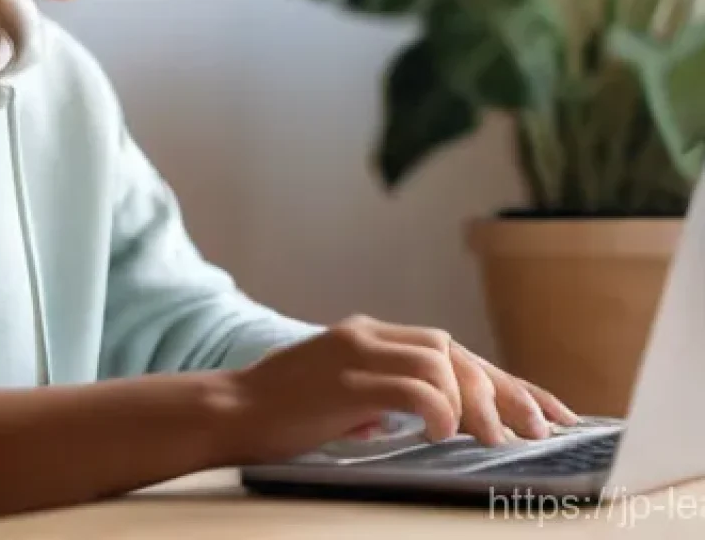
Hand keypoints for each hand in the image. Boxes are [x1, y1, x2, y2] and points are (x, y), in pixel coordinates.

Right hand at [226, 314, 579, 464]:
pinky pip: (413, 387)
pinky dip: (439, 410)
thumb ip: (383, 397)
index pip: (449, 350)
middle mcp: (367, 333)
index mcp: (368, 335)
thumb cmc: (282, 416)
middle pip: (453, 350)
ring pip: (441, 359)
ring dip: (474, 402)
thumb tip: (432, 416)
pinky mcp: (347, 378)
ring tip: (490, 439)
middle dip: (504, 389)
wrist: (228, 412)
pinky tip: (441, 434)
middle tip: (540, 428)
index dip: (501, 379)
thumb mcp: (342, 398)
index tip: (544, 410)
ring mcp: (356, 350)